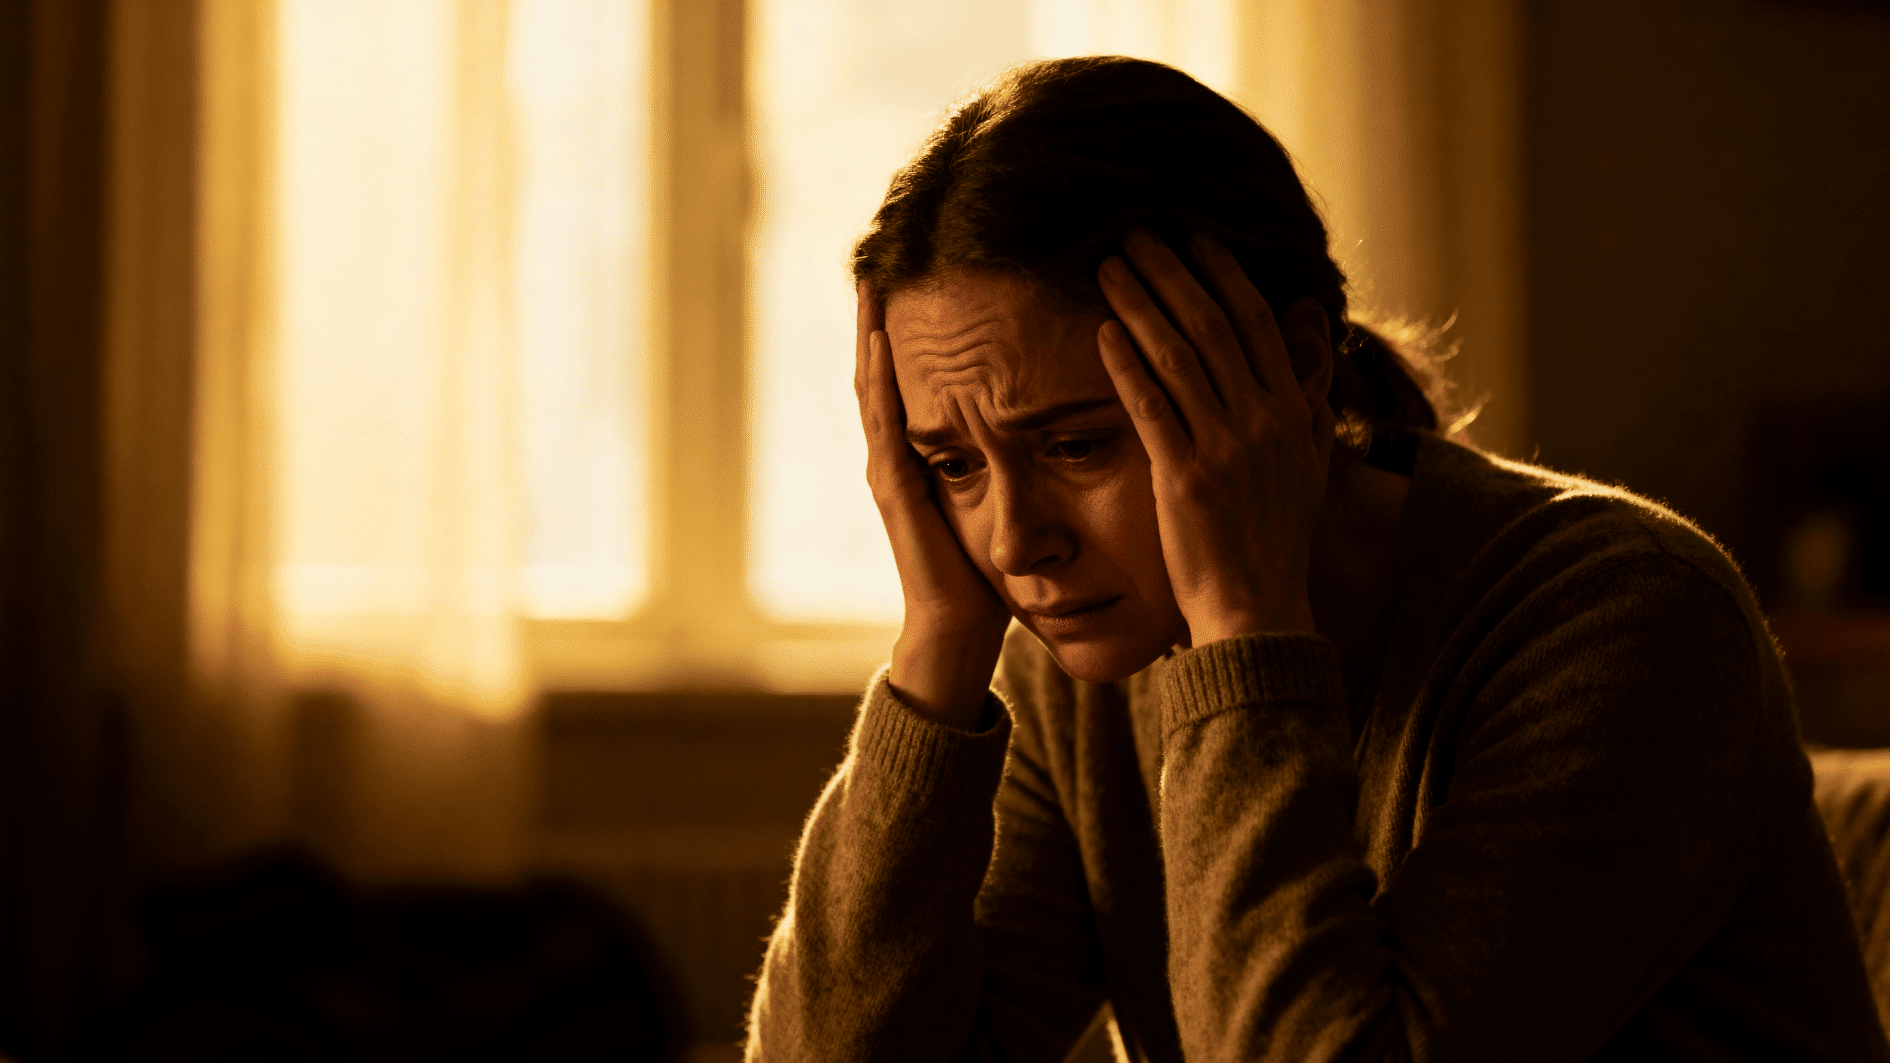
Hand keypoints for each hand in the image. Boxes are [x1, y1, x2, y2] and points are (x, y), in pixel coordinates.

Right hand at [854, 282, 1011, 727]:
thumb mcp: (1013, 503)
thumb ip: (1025, 463)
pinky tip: (879, 336)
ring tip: (874, 276)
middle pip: (887, 368)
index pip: (921, 377)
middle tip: (890, 253)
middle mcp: (902, 454)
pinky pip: (882, 417)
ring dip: (872, 330)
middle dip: (886, 314)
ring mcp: (892, 468)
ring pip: (875, 383)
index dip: (923, 329)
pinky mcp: (894, 486)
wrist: (960, 632)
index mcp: (929, 454)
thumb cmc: (992, 575)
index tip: (932, 273)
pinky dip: (878, 374)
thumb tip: (1069, 425)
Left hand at [1095, 230, 1333, 646]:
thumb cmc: (1274, 539)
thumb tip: (1311, 322)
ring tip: (1109, 267)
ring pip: (1179, 357)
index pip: (1257, 321)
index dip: (1222, 273)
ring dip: (1141, 304)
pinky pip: (1152, 408)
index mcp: (1290, 411)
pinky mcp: (1185, 479)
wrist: (1259, 610)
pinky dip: (1127, 366)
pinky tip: (1103, 333)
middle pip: (1213, 325)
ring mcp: (1225, 449)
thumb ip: (1307, 390)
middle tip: (1136, 234)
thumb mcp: (1308, 459)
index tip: (1192, 237)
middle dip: (1172, 272)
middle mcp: (1262, 421)